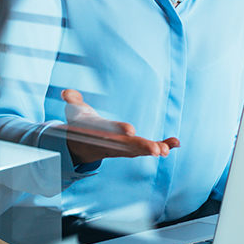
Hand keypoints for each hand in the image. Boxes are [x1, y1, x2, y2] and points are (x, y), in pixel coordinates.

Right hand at [61, 89, 179, 165]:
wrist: (82, 145)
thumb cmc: (81, 124)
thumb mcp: (74, 112)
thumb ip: (72, 101)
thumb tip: (67, 93)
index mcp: (99, 132)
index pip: (109, 131)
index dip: (119, 129)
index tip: (131, 130)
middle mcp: (112, 142)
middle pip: (127, 146)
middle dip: (142, 147)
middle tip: (157, 151)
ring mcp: (122, 147)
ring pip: (139, 150)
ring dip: (154, 149)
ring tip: (168, 150)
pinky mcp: (132, 148)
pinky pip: (148, 148)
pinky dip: (163, 145)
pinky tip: (176, 143)